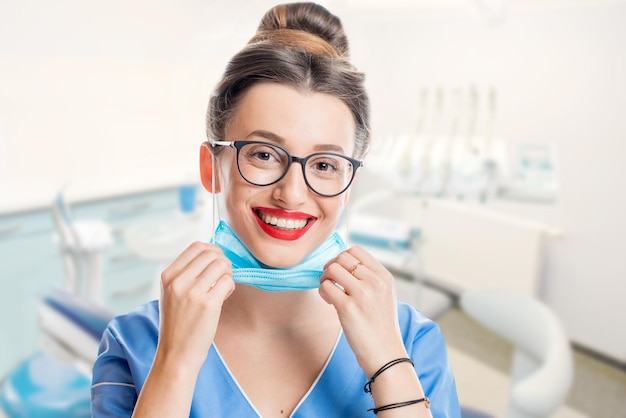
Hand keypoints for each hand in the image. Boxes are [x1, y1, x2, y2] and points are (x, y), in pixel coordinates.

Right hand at [157, 241, 235, 370]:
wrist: (176, 354)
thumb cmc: (178, 324)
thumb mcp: (172, 294)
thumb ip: (187, 274)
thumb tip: (213, 254)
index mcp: (168, 276)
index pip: (196, 247)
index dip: (212, 251)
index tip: (216, 262)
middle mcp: (178, 281)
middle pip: (211, 253)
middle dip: (223, 262)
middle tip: (222, 277)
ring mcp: (192, 292)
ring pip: (222, 265)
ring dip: (227, 275)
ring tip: (221, 289)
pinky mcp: (208, 304)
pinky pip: (228, 281)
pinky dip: (230, 287)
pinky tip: (222, 298)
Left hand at [319, 246, 406, 376]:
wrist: (386, 354)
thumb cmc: (381, 326)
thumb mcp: (385, 295)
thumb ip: (370, 278)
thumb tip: (341, 264)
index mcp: (384, 276)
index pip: (356, 250)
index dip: (342, 258)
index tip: (341, 272)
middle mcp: (375, 282)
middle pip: (342, 257)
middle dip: (331, 266)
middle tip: (331, 282)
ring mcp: (362, 294)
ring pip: (332, 268)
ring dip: (324, 278)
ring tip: (329, 292)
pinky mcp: (348, 308)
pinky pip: (326, 287)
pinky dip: (323, 292)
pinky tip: (329, 302)